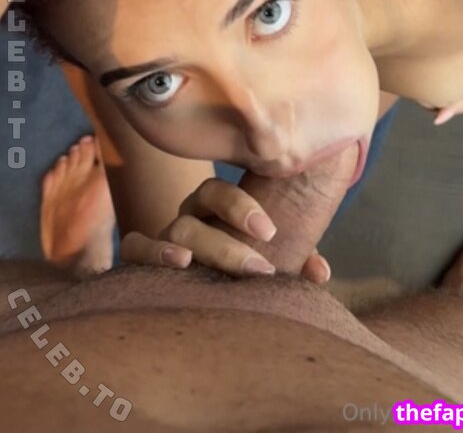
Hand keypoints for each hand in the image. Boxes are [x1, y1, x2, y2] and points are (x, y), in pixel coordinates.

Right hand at [120, 175, 330, 282]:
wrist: (206, 281)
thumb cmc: (246, 258)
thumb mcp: (274, 255)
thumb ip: (297, 258)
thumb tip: (319, 271)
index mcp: (217, 206)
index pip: (221, 189)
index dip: (242, 206)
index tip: (271, 232)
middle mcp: (190, 214)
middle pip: (199, 205)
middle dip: (230, 239)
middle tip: (260, 268)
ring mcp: (165, 234)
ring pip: (174, 228)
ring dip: (196, 245)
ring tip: (198, 264)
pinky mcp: (142, 259)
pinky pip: (135, 247)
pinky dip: (151, 253)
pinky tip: (177, 264)